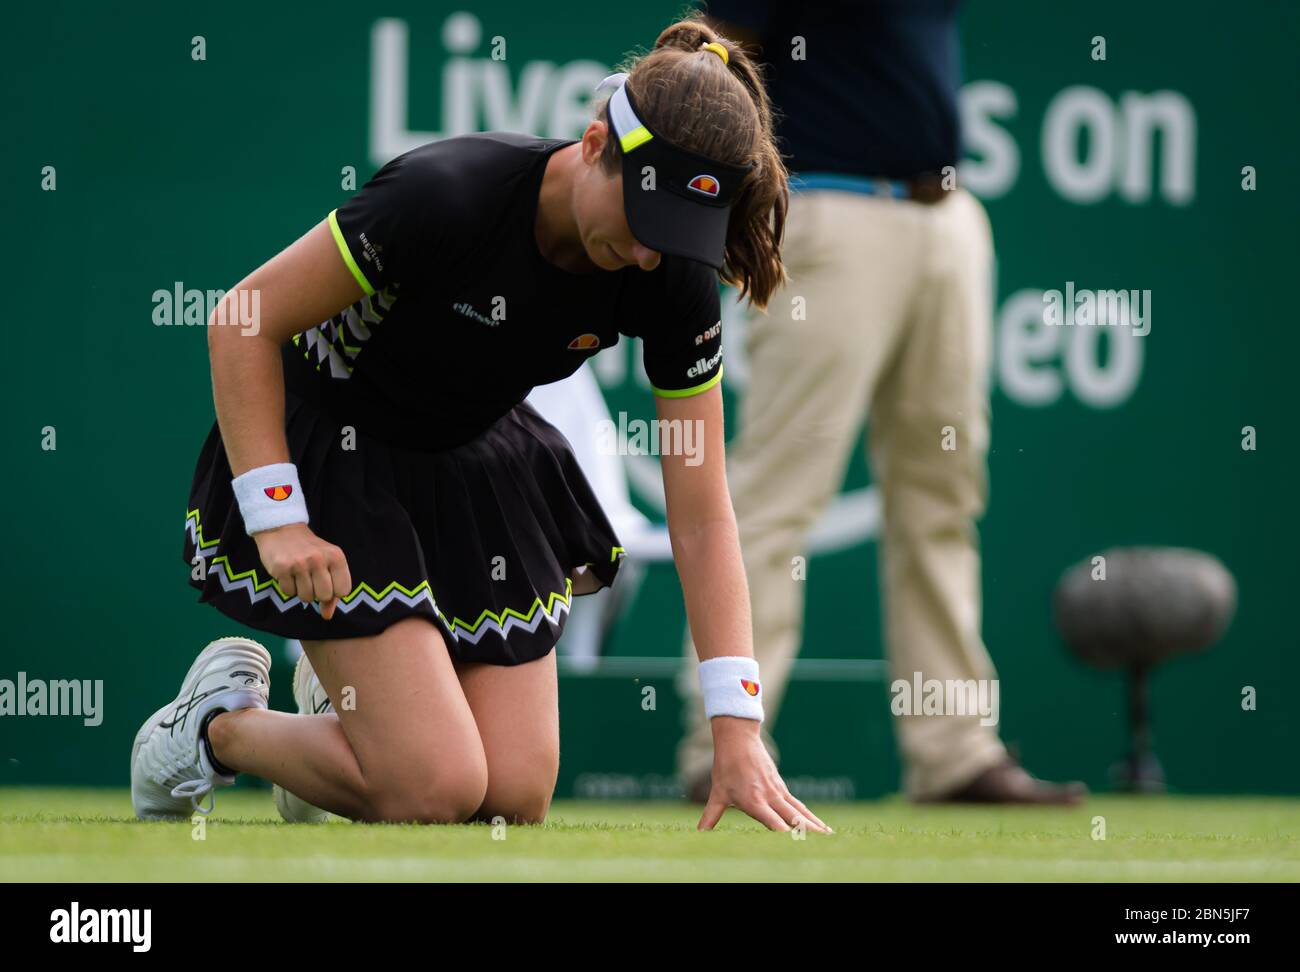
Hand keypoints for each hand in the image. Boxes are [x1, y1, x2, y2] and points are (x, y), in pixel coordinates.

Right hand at [252, 522, 351, 619]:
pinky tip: (288, 573)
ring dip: (302, 591)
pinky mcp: (282, 568)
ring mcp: (300, 563)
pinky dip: (288, 587)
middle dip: (317, 593)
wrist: (282, 530)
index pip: (343, 591)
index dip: (334, 592)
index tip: (327, 582)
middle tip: (311, 579)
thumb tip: (327, 616)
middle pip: (324, 596)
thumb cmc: (310, 551)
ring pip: (306, 597)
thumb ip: (333, 590)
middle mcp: (319, 559)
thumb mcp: (328, 563)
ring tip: (299, 575)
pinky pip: (288, 593)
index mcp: (336, 556)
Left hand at [699, 716, 831, 833]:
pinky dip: (810, 816)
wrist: (739, 739)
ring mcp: (778, 791)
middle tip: (821, 844)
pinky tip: (821, 826)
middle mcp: (769, 796)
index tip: (793, 840)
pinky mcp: (782, 788)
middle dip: (806, 830)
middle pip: (792, 816)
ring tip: (829, 836)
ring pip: (800, 810)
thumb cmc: (726, 766)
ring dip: (814, 824)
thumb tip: (697, 833)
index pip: (771, 819)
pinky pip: (799, 805)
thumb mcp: (717, 793)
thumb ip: (710, 816)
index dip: (782, 830)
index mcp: (753, 800)